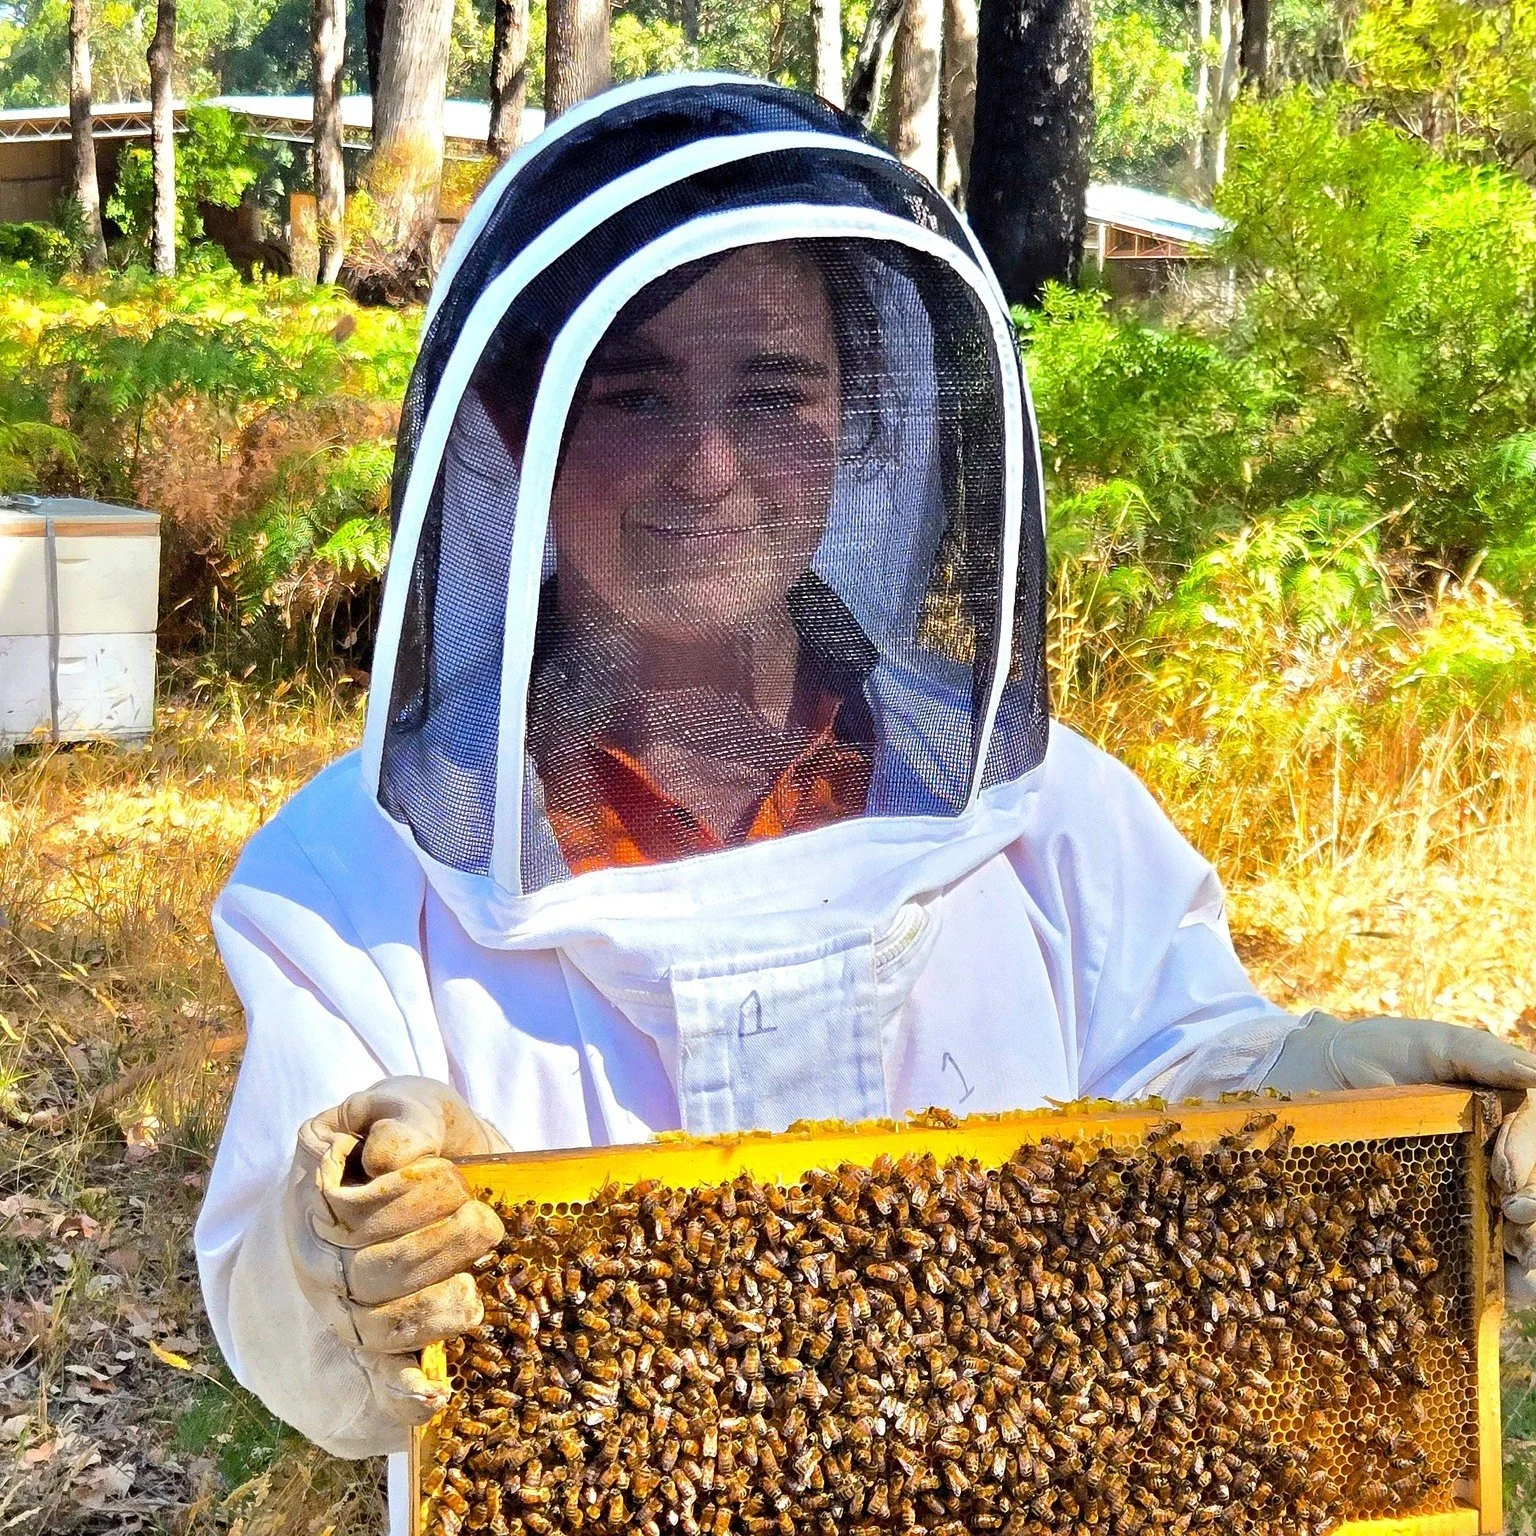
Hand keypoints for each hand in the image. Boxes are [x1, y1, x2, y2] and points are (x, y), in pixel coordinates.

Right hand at [281, 1076, 507, 1425]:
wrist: (445, 1161)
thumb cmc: (420, 1130)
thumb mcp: (414, 1103)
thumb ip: (406, 1118)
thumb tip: (391, 1158)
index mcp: (315, 1187)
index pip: (347, 1211)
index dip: (406, 1197)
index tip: (449, 1172)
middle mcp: (316, 1252)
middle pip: (367, 1273)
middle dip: (439, 1246)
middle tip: (483, 1220)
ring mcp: (342, 1302)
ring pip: (377, 1326)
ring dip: (435, 1307)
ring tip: (473, 1281)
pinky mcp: (377, 1340)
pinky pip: (380, 1378)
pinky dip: (404, 1392)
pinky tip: (435, 1393)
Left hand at [1265, 1012, 1535, 1307]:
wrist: (1326, 1075)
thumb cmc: (1387, 1053)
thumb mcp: (1435, 1046)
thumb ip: (1483, 1055)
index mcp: (1508, 1123)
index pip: (1534, 1147)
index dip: (1527, 1158)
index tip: (1504, 1173)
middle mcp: (1500, 1166)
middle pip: (1533, 1200)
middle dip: (1534, 1218)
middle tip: (1513, 1214)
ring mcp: (1476, 1199)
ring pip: (1521, 1238)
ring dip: (1530, 1259)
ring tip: (1520, 1270)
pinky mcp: (1443, 1227)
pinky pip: (1480, 1261)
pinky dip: (1497, 1280)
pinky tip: (1503, 1289)